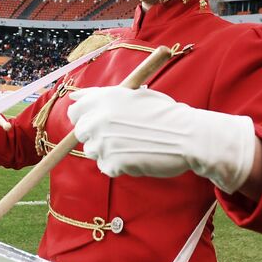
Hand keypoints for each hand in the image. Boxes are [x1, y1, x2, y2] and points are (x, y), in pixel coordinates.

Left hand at [69, 86, 255, 191]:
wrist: (187, 136)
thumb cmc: (165, 114)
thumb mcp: (134, 94)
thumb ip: (102, 96)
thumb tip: (74, 96)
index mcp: (105, 98)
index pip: (75, 110)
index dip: (85, 117)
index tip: (98, 122)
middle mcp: (99, 118)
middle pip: (81, 132)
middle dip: (97, 135)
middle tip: (121, 136)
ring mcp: (104, 142)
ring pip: (93, 151)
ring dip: (108, 151)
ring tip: (133, 145)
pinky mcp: (112, 163)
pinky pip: (106, 167)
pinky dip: (119, 166)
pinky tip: (138, 156)